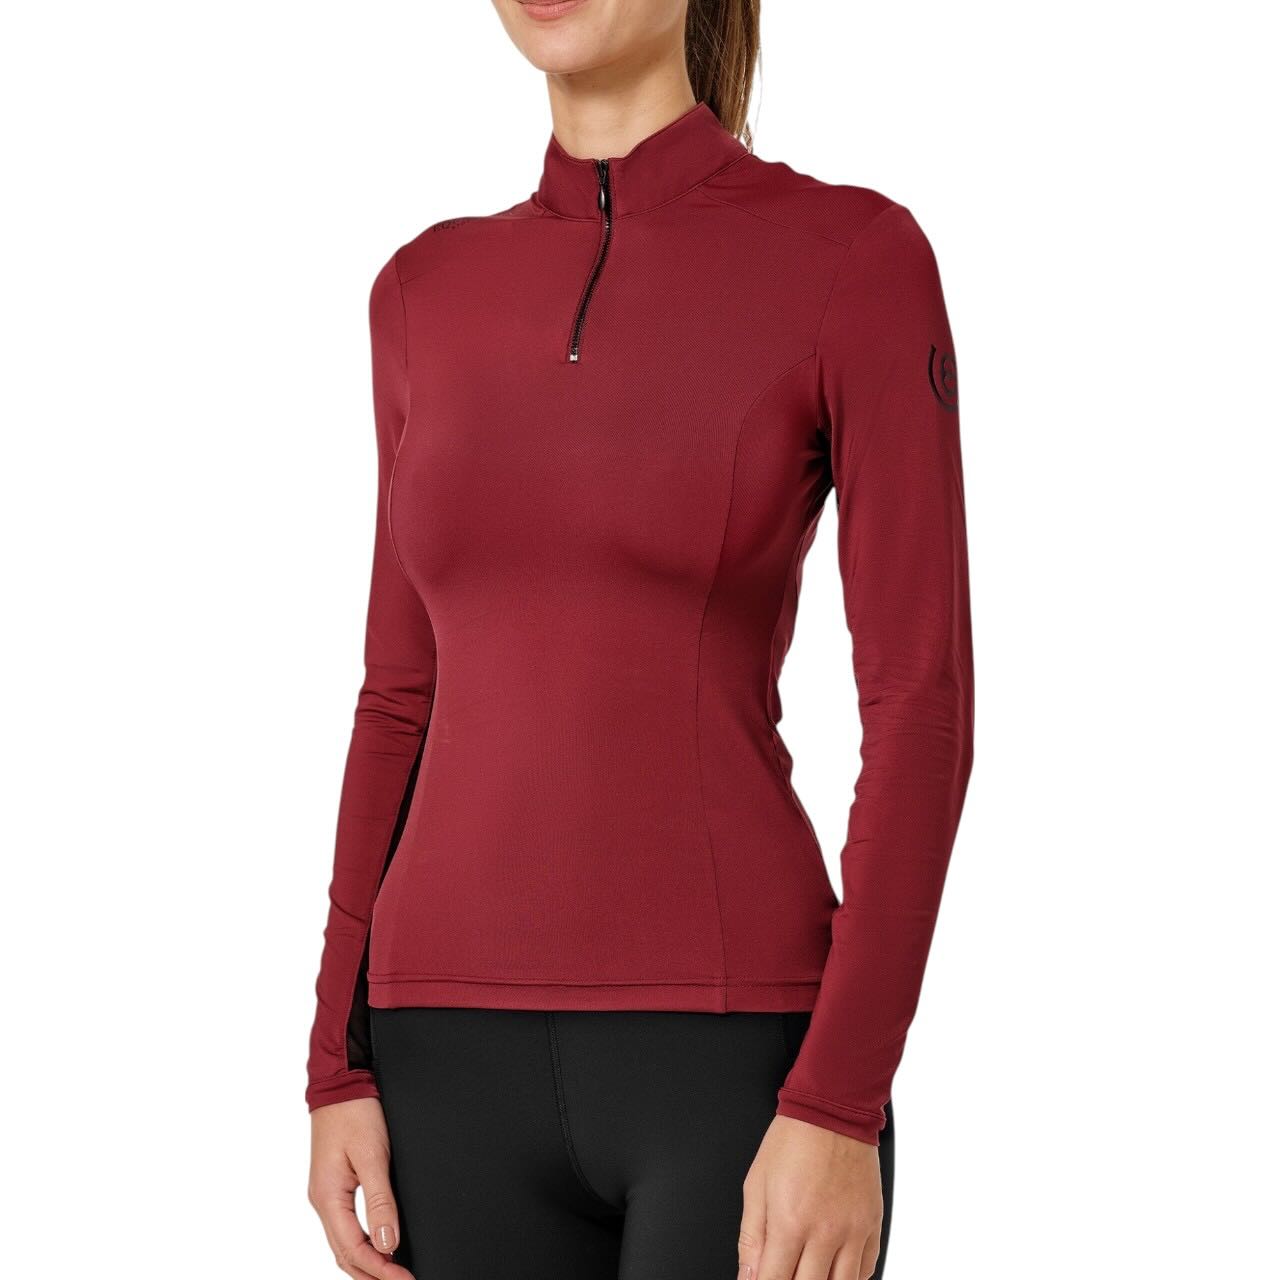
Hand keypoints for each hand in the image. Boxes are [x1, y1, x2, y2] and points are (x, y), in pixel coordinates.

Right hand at [309, 1098, 413, 1279]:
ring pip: (343, 1244)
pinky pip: (344, 1227)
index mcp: (328, 1197)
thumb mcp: (373, 1155)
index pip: (354, 1250)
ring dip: (367, 1263)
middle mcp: (323, 1200)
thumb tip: (388, 1242)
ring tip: (392, 1274)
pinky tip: (377, 1247)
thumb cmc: (354, 1112)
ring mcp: (326, 1194)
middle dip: (373, 1274)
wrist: (341, 1083)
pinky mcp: (334, 1186)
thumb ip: (380, 1201)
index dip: (381, 1270)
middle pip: (345, 1255)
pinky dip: (360, 1245)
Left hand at [738, 1115, 882, 1279]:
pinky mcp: (873, 1224)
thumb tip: (748, 1276)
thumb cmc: (792, 1140)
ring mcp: (854, 1230)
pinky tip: (833, 1269)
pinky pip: (866, 1270)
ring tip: (808, 1271)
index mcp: (791, 1221)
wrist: (832, 1110)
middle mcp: (826, 1231)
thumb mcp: (756, 1184)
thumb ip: (751, 1237)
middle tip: (784, 1271)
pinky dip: (849, 1277)